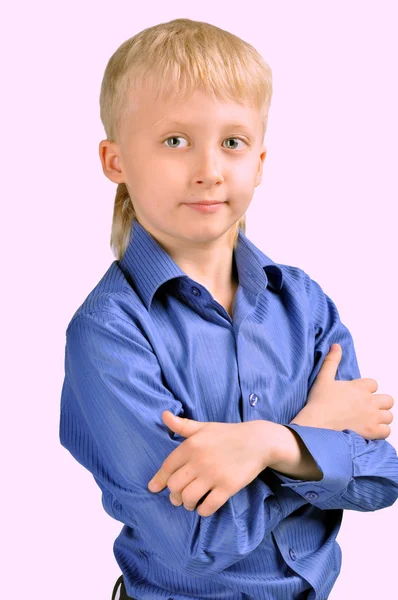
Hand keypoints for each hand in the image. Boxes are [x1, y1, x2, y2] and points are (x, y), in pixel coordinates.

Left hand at [147, 411, 277, 516]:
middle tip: (178, 497)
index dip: (159, 480)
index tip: (154, 488)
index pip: (167, 467)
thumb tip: (163, 415)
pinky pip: (208, 506)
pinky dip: (202, 510)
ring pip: (188, 498)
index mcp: (191, 445)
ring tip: (190, 503)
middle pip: (175, 486)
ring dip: (187, 504)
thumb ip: (182, 425)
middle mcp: (199, 460)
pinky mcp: (227, 487)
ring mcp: (213, 475)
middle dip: (174, 495)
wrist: (257, 441)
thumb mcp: (204, 426)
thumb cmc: (227, 434)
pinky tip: (203, 507)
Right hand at [291, 344, 393, 439]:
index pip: (374, 384)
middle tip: (367, 407)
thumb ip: (332, 361)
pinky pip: (387, 431)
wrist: (316, 424)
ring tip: (370, 419)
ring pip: (389, 415)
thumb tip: (336, 346)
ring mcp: (372, 417)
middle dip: (380, 402)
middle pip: (387, 400)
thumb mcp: (323, 378)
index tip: (357, 394)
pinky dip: (381, 430)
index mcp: (359, 387)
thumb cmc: (318, 402)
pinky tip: (371, 430)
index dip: (367, 389)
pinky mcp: (371, 431)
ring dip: (381, 416)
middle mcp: (369, 401)